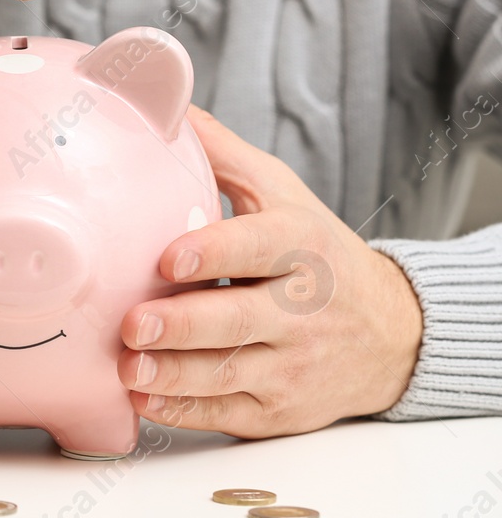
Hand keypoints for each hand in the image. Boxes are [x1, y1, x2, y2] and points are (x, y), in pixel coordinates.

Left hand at [118, 104, 424, 437]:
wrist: (390, 333)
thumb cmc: (315, 252)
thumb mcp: (282, 194)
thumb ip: (222, 155)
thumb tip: (162, 104)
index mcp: (300, 248)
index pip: (258, 248)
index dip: (214, 254)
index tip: (169, 259)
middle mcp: (301, 309)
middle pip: (238, 320)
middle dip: (183, 325)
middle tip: (133, 323)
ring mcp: (291, 364)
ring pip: (228, 373)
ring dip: (173, 375)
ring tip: (128, 368)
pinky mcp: (279, 409)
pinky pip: (227, 413)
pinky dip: (185, 411)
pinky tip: (145, 400)